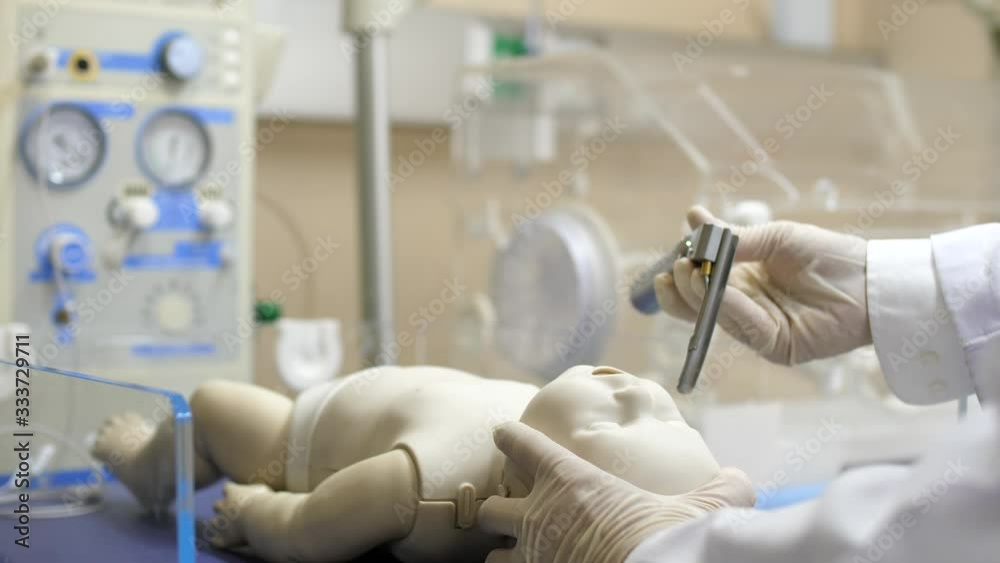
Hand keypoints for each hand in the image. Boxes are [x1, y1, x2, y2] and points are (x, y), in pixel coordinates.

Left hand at [207, 482, 270, 548]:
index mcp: (232, 492)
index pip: (227, 488)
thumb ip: (255, 490)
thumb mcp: (263, 490)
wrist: (261, 518)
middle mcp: (222, 506)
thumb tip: (257, 493)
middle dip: (223, 508)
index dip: (232, 492)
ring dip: (220, 524)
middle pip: (217, 505)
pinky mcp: (224, 538)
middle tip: (234, 512)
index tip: (238, 495)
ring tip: (228, 527)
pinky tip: (224, 541)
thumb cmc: (265, 502)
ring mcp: (222, 523)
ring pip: (214, 523)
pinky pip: (216, 541)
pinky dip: (219, 541)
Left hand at [479, 422, 754, 562]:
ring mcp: (535, 558)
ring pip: (494, 557)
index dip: (510, 437)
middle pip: (491, 508)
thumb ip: (720, 489)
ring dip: (504, 556)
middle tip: (511, 514)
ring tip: (517, 557)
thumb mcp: (702, 508)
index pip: (524, 446)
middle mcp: (541, 517)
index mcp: (570, 482)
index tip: (501, 432)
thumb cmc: (671, 539)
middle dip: (497, 511)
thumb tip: (741, 480)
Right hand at [655, 206, 869, 364]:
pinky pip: (743, 326)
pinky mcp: (774, 346)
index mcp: (744, 282)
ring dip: (699, 295)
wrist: (871, 280)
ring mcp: (759, 328)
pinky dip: (727, 307)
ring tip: (689, 272)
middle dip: (682, 290)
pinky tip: (717, 289)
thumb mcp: (776, 238)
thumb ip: (734, 238)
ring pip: (716, 317)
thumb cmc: (829, 255)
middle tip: (677, 268)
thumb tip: (693, 217)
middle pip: (699, 307)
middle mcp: (746, 308)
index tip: (673, 257)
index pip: (701, 284)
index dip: (683, 275)